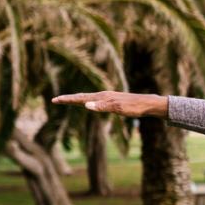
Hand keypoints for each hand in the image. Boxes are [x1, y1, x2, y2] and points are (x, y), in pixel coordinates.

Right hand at [50, 91, 167, 117]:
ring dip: (77, 99)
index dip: (68, 99)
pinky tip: (89, 103)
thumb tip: (86, 105)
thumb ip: (102, 107)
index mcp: (102, 97)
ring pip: (88, 98)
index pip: (81, 98)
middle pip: (82, 96)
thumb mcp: (119, 109)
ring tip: (68, 100)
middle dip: (69, 99)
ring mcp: (108, 97)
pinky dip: (87, 101)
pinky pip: (96, 100)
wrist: (148, 104)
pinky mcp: (113, 100)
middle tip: (55, 99)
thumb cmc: (135, 107)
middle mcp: (104, 95)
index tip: (55, 100)